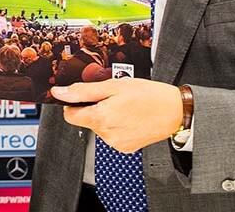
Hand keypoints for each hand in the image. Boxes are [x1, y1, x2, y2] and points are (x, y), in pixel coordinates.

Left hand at [51, 79, 181, 152]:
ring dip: (107, 115)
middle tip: (114, 97)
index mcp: (100, 118)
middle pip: (86, 119)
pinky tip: (130, 116)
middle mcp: (106, 135)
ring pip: (99, 127)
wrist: (175, 111)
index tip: (84, 95)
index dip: (74, 102)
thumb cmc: (148, 95)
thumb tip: (59, 93)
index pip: (70, 115)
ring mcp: (116, 143)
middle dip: (95, 107)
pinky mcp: (125, 148)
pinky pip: (111, 134)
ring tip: (125, 106)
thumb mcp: (113, 85)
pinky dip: (117, 125)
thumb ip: (83, 91)